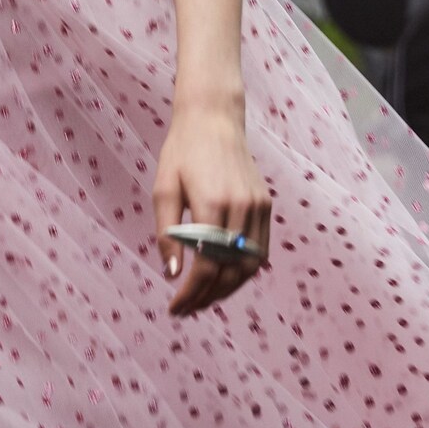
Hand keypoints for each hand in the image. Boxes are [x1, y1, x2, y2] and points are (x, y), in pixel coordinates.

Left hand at [154, 102, 271, 317]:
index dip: (191, 293)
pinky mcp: (265, 204)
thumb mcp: (163, 188)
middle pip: (230, 271)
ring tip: (204, 300)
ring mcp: (258, 207)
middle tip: (187, 309)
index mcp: (212, 203)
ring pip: (249, 265)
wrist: (213, 118)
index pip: (207, 265)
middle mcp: (241, 208)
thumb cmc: (181, 152)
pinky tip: (225, 279)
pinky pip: (259, 249)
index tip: (175, 307)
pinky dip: (243, 270)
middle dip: (208, 297)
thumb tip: (172, 274)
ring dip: (228, 289)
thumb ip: (166, 233)